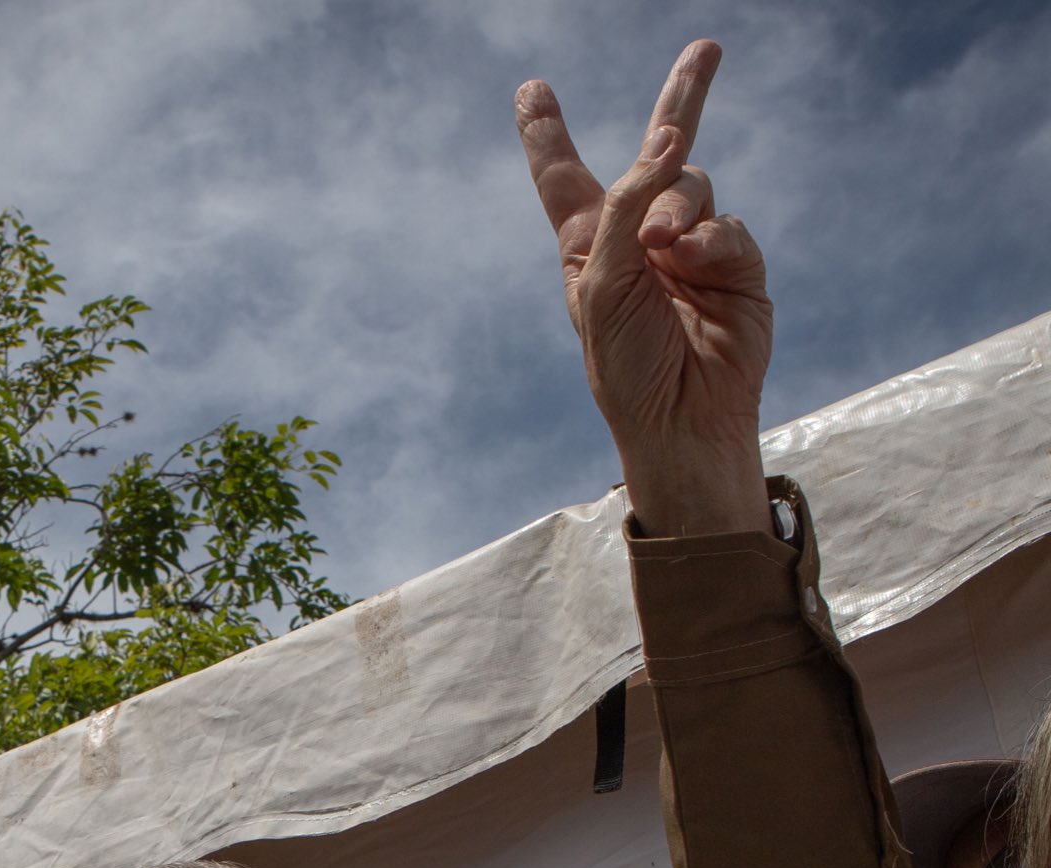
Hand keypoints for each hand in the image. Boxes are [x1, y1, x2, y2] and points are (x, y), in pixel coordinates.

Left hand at [517, 40, 772, 535]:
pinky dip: (711, 242)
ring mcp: (691, 249)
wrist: (680, 418)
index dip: (547, 134)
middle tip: (706, 49)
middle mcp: (639, 238)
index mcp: (587, 246)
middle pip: (659, 153)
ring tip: (664, 249)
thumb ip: (624, 207)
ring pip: (692, 184)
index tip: (530, 90)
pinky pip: (727, 225)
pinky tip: (696, 269)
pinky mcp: (736, 265)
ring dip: (676, 206)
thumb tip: (667, 143)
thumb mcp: (601, 284)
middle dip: (683, 98)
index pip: (563, 178)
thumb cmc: (624, 364)